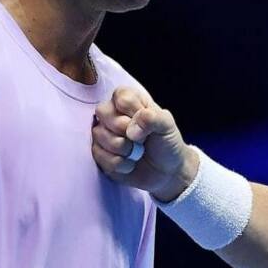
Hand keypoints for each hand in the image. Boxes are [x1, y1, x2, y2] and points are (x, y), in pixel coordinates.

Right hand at [92, 86, 199, 200]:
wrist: (167, 171)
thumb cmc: (167, 143)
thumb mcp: (168, 126)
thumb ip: (154, 118)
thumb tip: (131, 128)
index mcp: (130, 101)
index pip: (120, 96)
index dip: (133, 110)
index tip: (146, 120)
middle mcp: (113, 114)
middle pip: (103, 112)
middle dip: (125, 129)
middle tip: (141, 138)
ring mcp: (103, 134)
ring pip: (100, 135)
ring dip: (124, 148)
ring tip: (137, 151)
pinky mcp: (99, 154)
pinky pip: (100, 155)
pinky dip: (120, 163)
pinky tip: (130, 163)